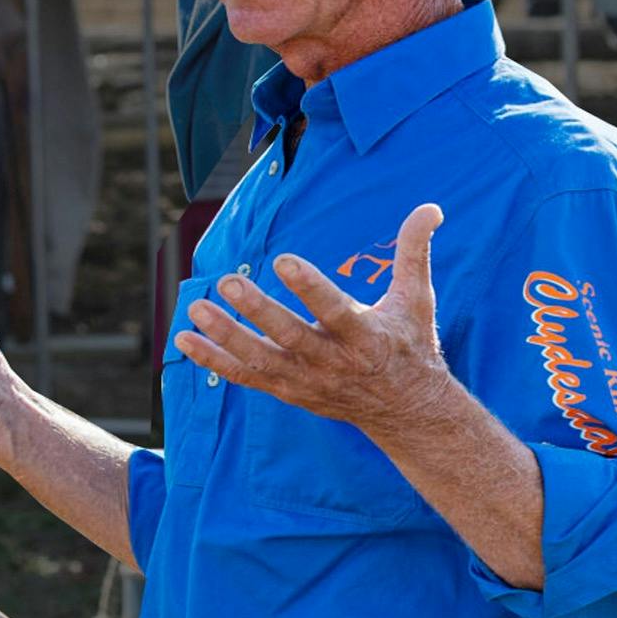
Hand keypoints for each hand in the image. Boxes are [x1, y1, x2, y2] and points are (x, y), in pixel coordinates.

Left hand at [176, 201, 458, 435]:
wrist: (407, 410)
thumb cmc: (410, 345)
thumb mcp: (418, 299)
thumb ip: (415, 251)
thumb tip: (431, 207)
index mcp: (366, 337)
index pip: (335, 311)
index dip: (311, 288)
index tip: (285, 260)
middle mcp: (333, 362)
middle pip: (290, 337)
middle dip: (257, 311)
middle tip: (226, 282)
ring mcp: (307, 380)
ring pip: (260, 359)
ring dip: (226, 336)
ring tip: (197, 308)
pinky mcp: (288, 390)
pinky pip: (245, 377)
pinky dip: (214, 361)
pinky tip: (185, 339)